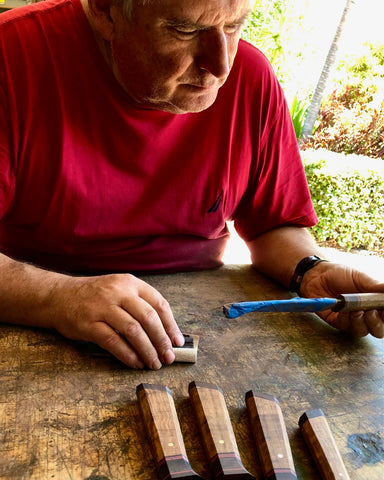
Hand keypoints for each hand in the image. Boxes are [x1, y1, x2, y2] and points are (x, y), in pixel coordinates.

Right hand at [49, 273, 184, 368]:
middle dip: (162, 340)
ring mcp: (102, 307)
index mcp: (130, 283)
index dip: (171, 325)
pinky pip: (113, 342)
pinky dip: (128, 355)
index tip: (178, 341)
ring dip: (147, 350)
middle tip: (169, 357)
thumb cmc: (95, 296)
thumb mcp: (119, 289)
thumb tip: (165, 332)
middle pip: (149, 318)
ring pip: (133, 331)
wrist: (59, 296)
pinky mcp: (88, 324)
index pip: (159, 304)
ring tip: (154, 363)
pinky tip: (135, 363)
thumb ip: (139, 304)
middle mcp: (118, 292)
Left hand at [301, 262, 383, 337]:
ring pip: (362, 331)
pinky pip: (345, 326)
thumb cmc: (340, 275)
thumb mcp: (360, 277)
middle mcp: (365, 314)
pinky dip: (346, 319)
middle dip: (377, 323)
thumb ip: (375, 286)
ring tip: (356, 310)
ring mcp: (351, 320)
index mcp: (374, 303)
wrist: (317, 275)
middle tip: (371, 312)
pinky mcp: (337, 322)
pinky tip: (343, 310)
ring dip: (361, 322)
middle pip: (378, 330)